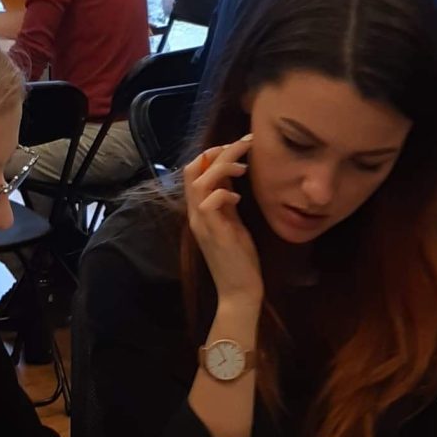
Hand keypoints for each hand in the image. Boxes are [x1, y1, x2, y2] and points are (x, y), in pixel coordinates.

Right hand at [182, 137, 264, 315]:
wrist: (238, 291)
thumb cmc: (239, 259)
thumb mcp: (233, 222)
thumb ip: (227, 201)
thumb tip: (232, 178)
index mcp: (199, 210)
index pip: (193, 170)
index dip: (212, 153)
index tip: (237, 147)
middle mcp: (195, 214)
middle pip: (192, 169)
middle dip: (217, 151)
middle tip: (243, 144)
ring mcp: (203, 224)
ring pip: (199, 181)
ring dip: (222, 167)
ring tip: (244, 166)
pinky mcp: (214, 233)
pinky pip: (210, 203)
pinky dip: (225, 192)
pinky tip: (239, 197)